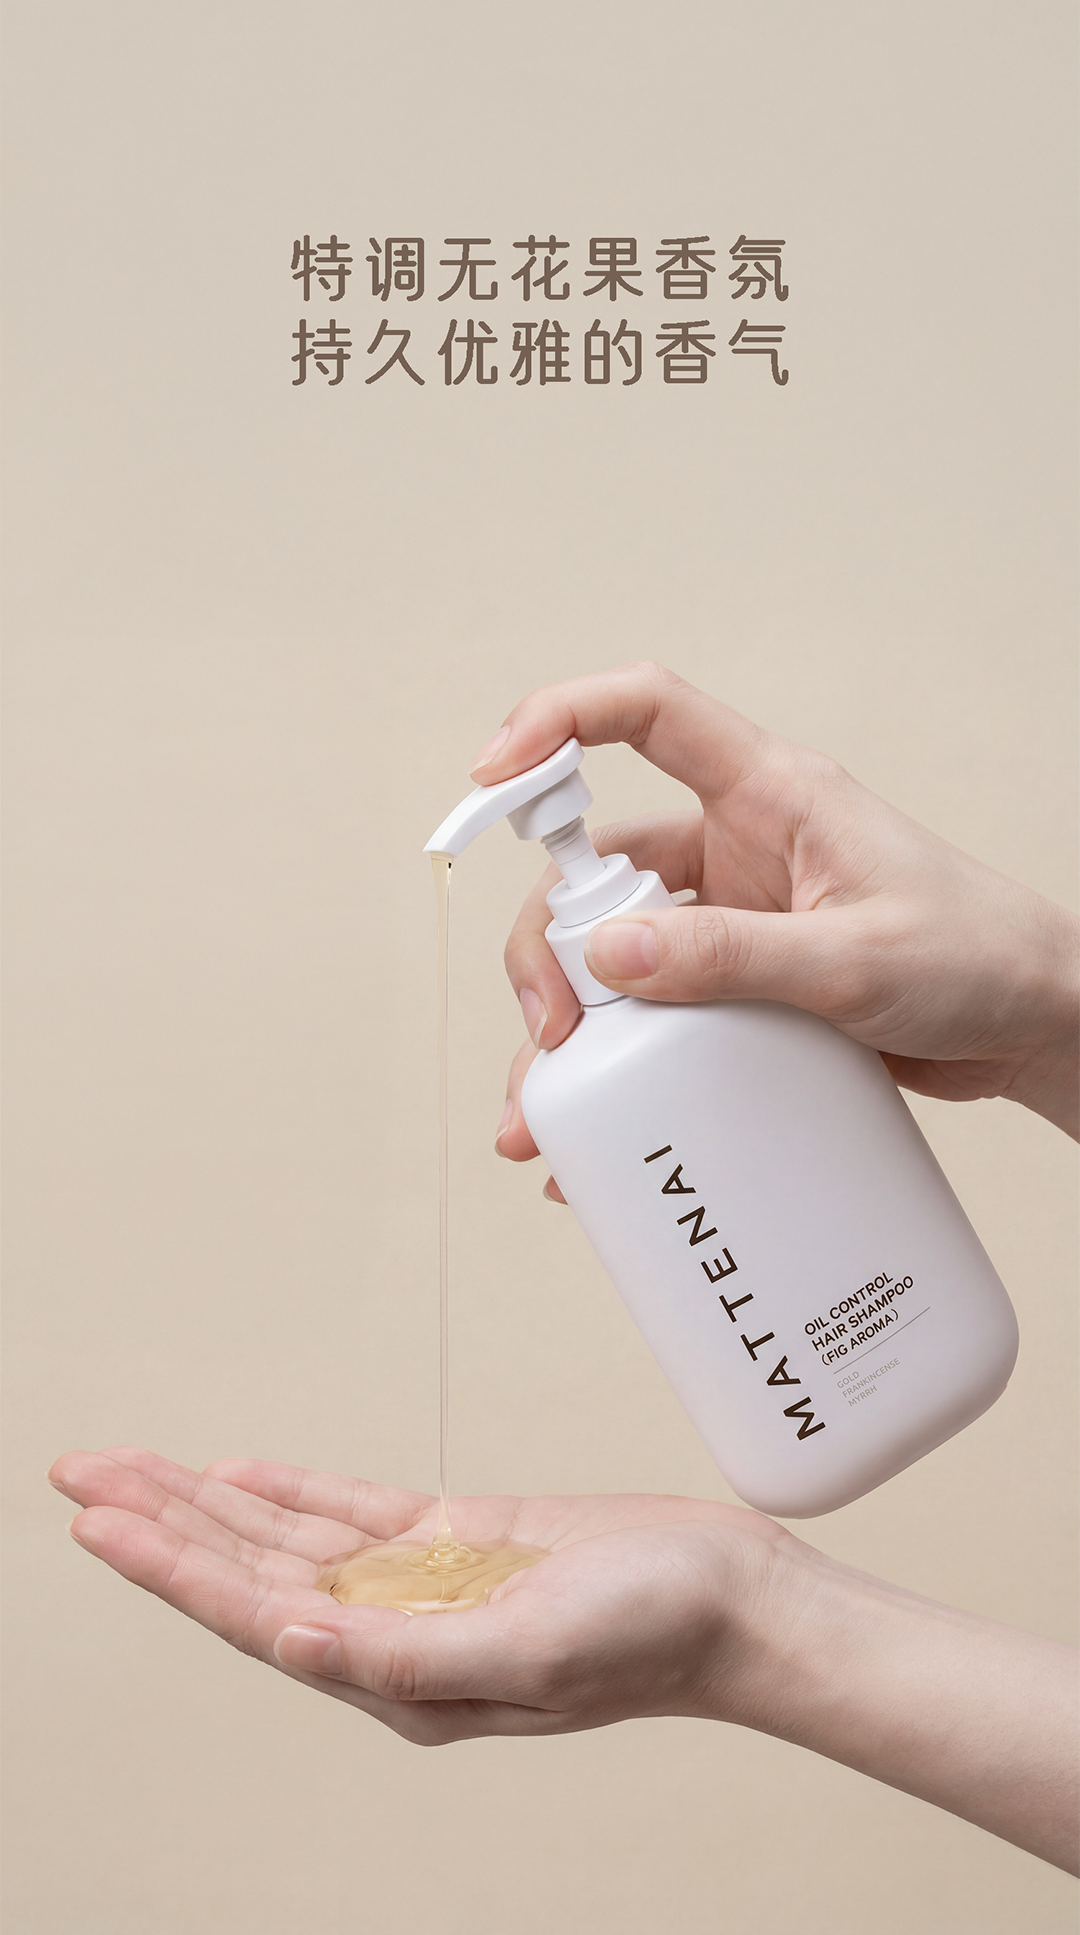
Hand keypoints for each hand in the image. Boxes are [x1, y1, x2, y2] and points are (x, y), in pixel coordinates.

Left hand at [49, 1446, 782, 1738]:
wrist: (733, 1600)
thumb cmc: (653, 1636)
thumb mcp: (531, 1653)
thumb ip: (410, 1656)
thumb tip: (298, 1642)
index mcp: (402, 1679)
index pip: (257, 1614)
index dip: (171, 1566)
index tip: (100, 1520)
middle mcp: (397, 1635)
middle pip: (252, 1570)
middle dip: (162, 1522)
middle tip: (82, 1473)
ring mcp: (427, 1586)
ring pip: (290, 1536)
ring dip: (210, 1500)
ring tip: (136, 1466)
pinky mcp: (460, 1540)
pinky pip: (355, 1511)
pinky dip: (293, 1490)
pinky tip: (244, 1475)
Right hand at [481, 663, 1079, 1176]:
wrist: (1035, 1026)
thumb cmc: (977, 957)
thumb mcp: (853, 959)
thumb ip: (730, 955)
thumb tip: (607, 955)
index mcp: (769, 793)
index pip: (643, 712)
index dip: (556, 721)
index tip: (491, 776)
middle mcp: (738, 845)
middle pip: (597, 864)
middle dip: (552, 943)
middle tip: (554, 1030)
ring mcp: (733, 918)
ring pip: (612, 949)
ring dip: (572, 1018)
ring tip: (547, 1110)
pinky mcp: (740, 985)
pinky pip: (654, 1011)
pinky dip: (618, 1062)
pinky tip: (594, 1128)